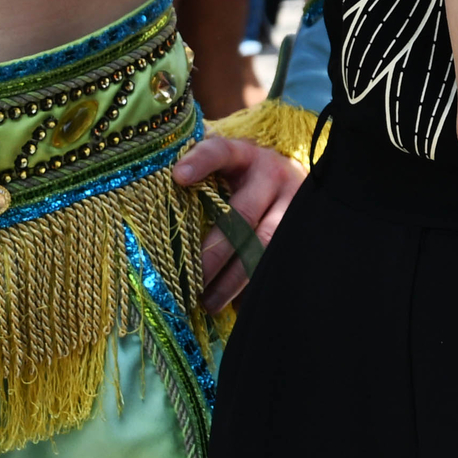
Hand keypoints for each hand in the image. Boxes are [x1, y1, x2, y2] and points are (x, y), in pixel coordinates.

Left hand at [173, 134, 306, 314]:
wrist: (291, 176)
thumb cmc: (242, 176)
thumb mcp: (224, 166)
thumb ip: (197, 175)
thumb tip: (155, 199)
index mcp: (243, 155)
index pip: (220, 151)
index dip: (201, 162)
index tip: (177, 177)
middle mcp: (270, 175)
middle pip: (241, 215)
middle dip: (213, 253)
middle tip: (188, 282)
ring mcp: (292, 202)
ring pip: (264, 243)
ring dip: (234, 278)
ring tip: (208, 303)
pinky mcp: (303, 227)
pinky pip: (279, 260)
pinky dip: (256, 285)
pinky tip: (237, 306)